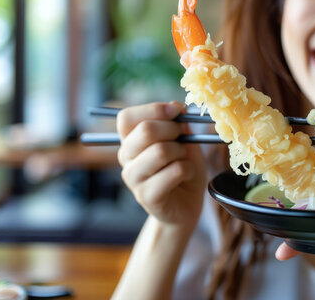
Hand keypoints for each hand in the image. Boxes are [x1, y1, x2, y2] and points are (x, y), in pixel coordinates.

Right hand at [117, 102, 207, 230]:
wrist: (186, 205)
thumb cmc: (182, 169)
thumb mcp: (183, 141)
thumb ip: (178, 125)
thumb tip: (176, 108)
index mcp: (129, 141)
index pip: (126, 117)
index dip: (154, 109)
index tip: (176, 111)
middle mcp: (125, 157)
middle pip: (145, 131)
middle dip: (173, 130)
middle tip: (184, 139)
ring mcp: (133, 178)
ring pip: (161, 151)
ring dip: (182, 152)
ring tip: (184, 160)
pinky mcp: (146, 196)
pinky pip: (175, 171)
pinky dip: (188, 169)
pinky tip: (186, 176)